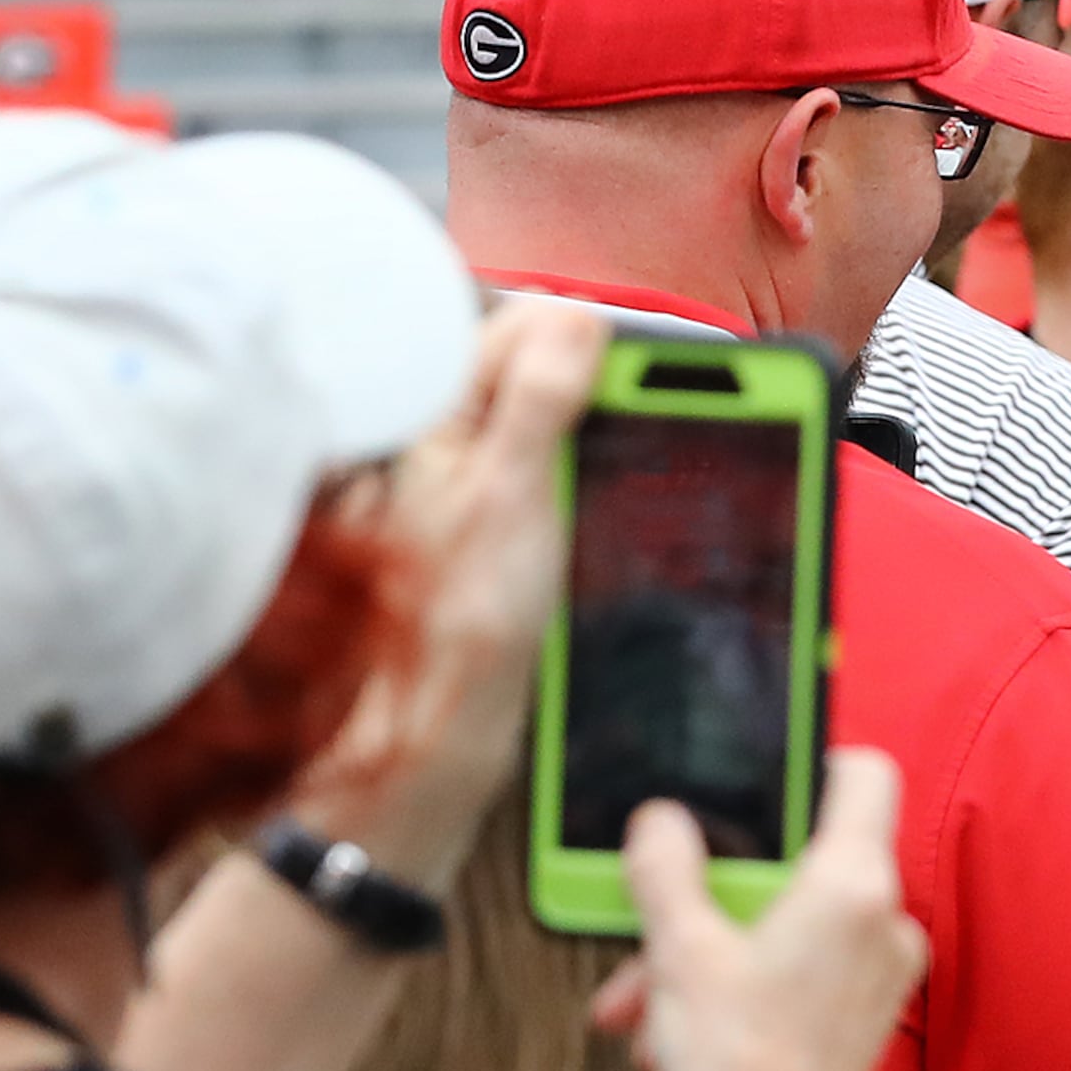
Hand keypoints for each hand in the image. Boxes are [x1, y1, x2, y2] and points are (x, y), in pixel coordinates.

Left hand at [291, 297, 607, 885]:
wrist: (422, 754)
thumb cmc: (454, 641)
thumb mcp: (512, 503)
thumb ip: (538, 404)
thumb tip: (574, 317)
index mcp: (440, 426)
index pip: (512, 330)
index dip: (583, 339)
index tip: (644, 373)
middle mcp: (443, 457)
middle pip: (529, 382)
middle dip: (595, 393)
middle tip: (649, 431)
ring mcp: (463, 506)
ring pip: (539, 441)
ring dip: (594, 450)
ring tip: (635, 480)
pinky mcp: (483, 554)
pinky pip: (539, 498)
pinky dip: (579, 501)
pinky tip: (602, 531)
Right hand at [593, 750, 927, 1070]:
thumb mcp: (677, 951)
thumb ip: (665, 868)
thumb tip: (659, 822)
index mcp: (855, 886)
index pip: (863, 774)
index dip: (808, 762)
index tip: (754, 781)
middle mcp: (885, 926)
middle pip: (799, 861)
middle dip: (712, 890)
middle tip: (652, 919)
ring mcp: (879, 979)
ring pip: (784, 926)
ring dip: (705, 951)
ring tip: (636, 1004)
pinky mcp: (860, 1024)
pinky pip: (795, 976)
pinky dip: (734, 989)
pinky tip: (665, 1036)